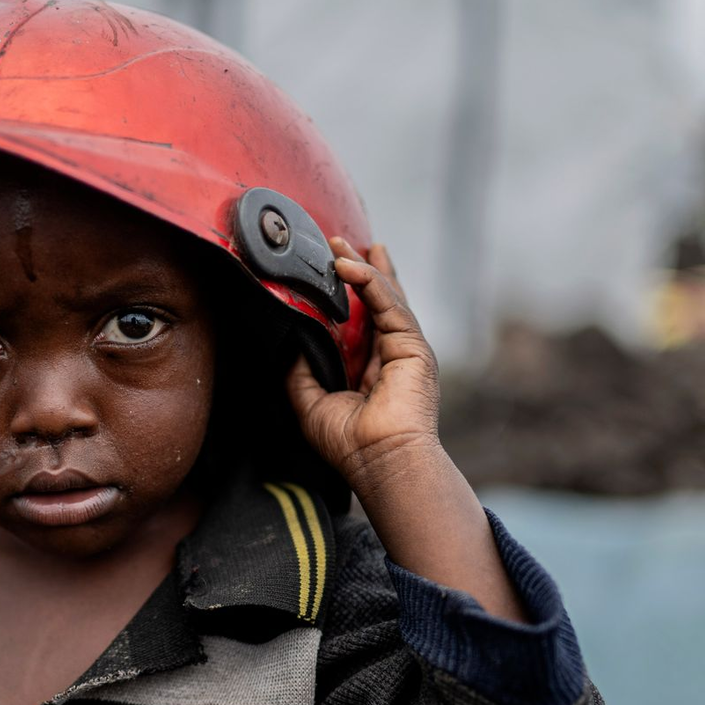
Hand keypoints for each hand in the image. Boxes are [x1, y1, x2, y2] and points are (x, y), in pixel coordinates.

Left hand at [286, 239, 439, 491]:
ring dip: (361, 268)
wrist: (380, 462)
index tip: (327, 271)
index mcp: (368, 369)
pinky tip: (350, 266)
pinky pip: (391, 305)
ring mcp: (404, 350)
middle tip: (338, 243)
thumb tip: (290, 344)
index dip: (345, 295)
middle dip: (359, 269)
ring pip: (385, 297)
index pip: (358, 321)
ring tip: (339, 246)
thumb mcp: (310, 403)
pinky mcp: (414, 348)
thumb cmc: (350, 445)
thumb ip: (299, 373)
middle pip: (378, 301)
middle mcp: (388, 356)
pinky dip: (371, 282)